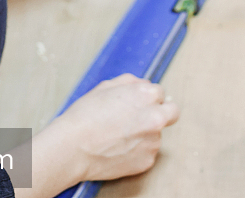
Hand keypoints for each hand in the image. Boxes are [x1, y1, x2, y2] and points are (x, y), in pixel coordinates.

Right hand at [54, 74, 178, 182]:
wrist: (72, 148)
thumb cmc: (84, 117)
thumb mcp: (106, 87)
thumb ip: (131, 82)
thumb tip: (143, 85)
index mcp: (147, 95)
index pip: (160, 93)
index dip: (147, 99)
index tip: (138, 105)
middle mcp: (155, 118)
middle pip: (172, 113)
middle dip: (162, 113)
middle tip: (144, 119)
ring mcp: (153, 142)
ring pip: (156, 135)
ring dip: (144, 135)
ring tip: (118, 137)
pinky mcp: (147, 161)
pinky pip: (147, 153)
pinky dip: (137, 152)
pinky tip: (118, 150)